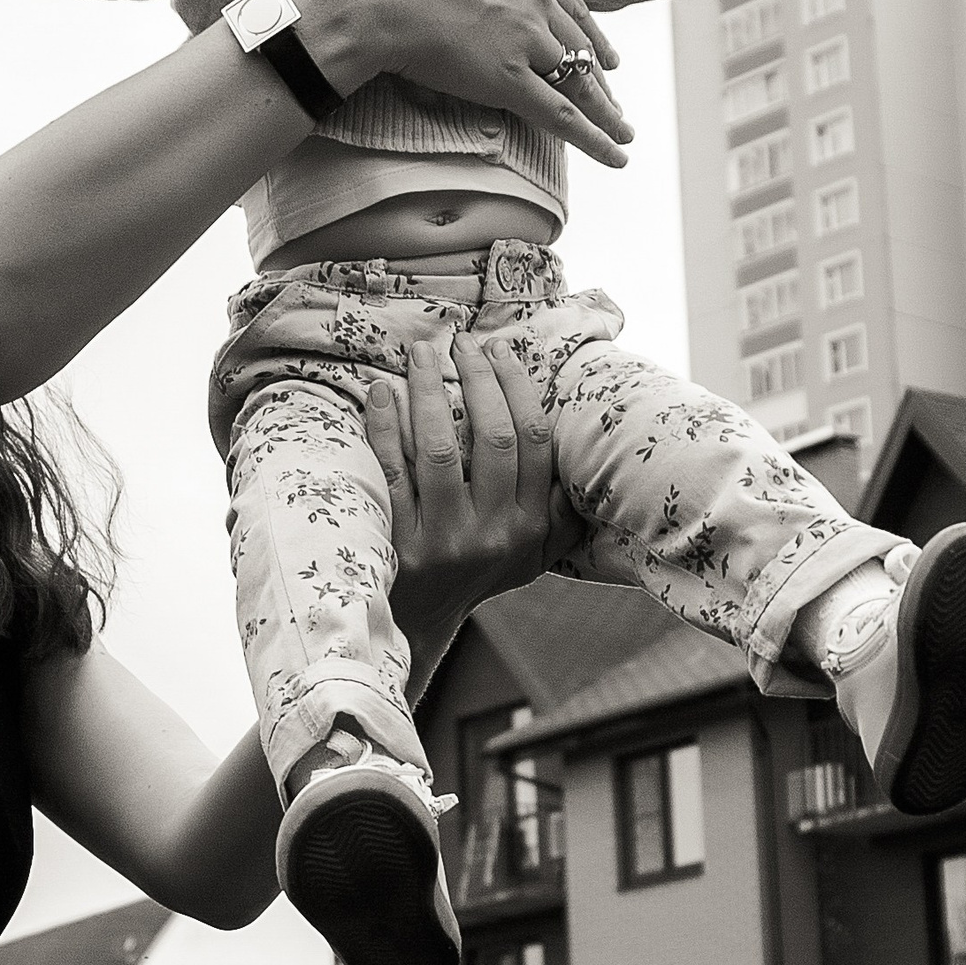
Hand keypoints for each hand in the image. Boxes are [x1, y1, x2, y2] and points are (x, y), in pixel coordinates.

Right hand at [277, 0, 633, 167]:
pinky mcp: (507, 79)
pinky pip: (561, 115)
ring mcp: (523, 38)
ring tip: (622, 136)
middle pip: (575, 46)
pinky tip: (615, 155)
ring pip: (575, 82)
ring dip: (604, 115)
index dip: (587, 33)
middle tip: (614, 103)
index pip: (568, 4)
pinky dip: (594, 140)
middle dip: (597, 79)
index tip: (602, 54)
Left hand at [368, 329, 581, 702]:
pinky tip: (379, 393)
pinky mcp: (399, 544)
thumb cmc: (477, 572)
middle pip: (493, 439)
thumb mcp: (533, 552)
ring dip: (427, 393)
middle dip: (477, 380)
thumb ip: (560, 510)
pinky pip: (391, 474)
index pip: (534, 442)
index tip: (499, 351)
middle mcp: (494, 534)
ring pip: (439, 451)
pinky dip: (383, 429)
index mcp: (531, 526)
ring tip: (420, 353)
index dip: (518, 389)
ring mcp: (445, 541)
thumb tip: (586, 452)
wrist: (416, 623)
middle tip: (461, 341)